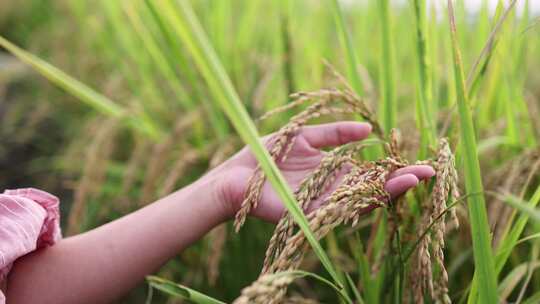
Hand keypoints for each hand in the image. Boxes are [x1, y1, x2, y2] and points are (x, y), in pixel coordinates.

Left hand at [212, 122, 434, 221]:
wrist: (234, 175)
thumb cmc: (266, 156)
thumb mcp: (305, 136)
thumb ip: (335, 133)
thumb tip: (368, 130)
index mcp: (333, 174)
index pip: (370, 173)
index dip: (393, 167)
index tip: (418, 160)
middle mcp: (332, 191)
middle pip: (372, 188)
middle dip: (400, 181)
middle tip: (429, 172)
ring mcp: (322, 203)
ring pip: (361, 199)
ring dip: (387, 190)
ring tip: (414, 179)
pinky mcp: (307, 211)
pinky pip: (337, 205)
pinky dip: (359, 198)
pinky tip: (380, 189)